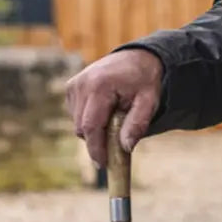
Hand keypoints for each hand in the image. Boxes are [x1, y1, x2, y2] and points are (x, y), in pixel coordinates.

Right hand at [65, 50, 163, 167]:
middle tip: (118, 145)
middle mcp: (81, 84)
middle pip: (83, 127)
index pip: (91, 126)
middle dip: (98, 141)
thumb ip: (138, 124)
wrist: (138, 57)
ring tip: (117, 118)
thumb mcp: (149, 101)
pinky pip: (77, 115)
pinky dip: (91, 119)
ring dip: (96, 129)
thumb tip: (125, 148)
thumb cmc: (145, 80)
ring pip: (78, 123)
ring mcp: (73, 85)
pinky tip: (107, 111)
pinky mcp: (71, 88)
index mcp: (100, 86)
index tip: (103, 164)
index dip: (96, 148)